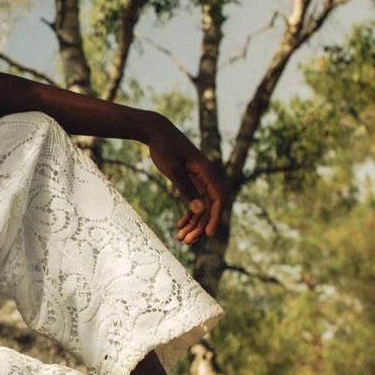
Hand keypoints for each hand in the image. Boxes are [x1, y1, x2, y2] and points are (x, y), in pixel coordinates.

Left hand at [144, 116, 223, 244]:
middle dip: (200, 226)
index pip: (219, 199)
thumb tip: (199, 210)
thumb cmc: (164, 147)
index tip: (207, 235)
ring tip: (181, 239)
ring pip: (201, 207)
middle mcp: (206, 177)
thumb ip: (186, 189)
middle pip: (209, 207)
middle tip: (186, 242)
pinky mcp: (190, 180)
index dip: (215, 218)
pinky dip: (188, 215)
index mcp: (207, 172)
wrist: (156, 132)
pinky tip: (180, 227)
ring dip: (193, 224)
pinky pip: (194, 201)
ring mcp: (198, 179)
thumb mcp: (173, 169)